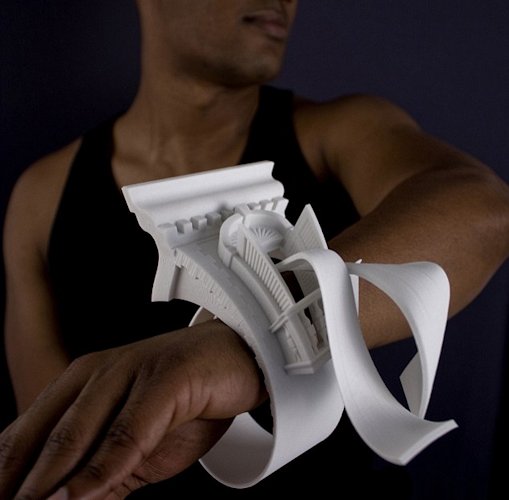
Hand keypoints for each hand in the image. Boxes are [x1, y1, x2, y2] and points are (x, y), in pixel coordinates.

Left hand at [0, 320, 266, 498]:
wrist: (235, 357)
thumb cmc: (185, 399)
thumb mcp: (136, 448)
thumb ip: (101, 477)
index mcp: (78, 385)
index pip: (22, 439)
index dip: (2, 480)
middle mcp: (95, 374)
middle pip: (39, 441)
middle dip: (18, 489)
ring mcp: (129, 372)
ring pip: (75, 435)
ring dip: (48, 484)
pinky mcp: (165, 377)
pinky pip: (129, 429)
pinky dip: (103, 467)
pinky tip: (81, 495)